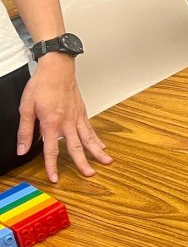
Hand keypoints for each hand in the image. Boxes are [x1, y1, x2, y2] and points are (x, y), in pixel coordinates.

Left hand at [17, 54, 111, 182]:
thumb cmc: (41, 85)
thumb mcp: (25, 107)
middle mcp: (67, 121)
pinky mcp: (82, 111)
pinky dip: (97, 138)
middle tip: (90, 174)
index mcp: (51, 122)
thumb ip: (25, 131)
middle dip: (83, 162)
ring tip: (106, 162)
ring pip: (88, 138)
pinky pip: (90, 128)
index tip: (55, 178)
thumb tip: (22, 149)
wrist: (57, 68)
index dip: (52, 166)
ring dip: (97, 151)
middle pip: (76, 146)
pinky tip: (101, 145)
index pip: (51, 150)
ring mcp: (77, 116)